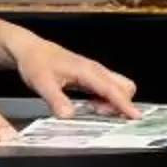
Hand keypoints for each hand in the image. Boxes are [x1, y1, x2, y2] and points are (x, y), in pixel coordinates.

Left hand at [4, 28, 141, 119]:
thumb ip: (56, 100)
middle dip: (120, 103)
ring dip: (112, 102)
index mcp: (86, 70)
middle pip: (123, 86)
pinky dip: (106, 100)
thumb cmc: (36, 62)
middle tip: (101, 115)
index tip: (136, 116)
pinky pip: (107, 88)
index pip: (112, 89)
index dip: (125, 104)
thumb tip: (68, 116)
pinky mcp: (89, 76)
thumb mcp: (42, 83)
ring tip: (93, 111)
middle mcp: (94, 70)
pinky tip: (91, 106)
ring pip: (117, 87)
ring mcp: (93, 72)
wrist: (30, 49)